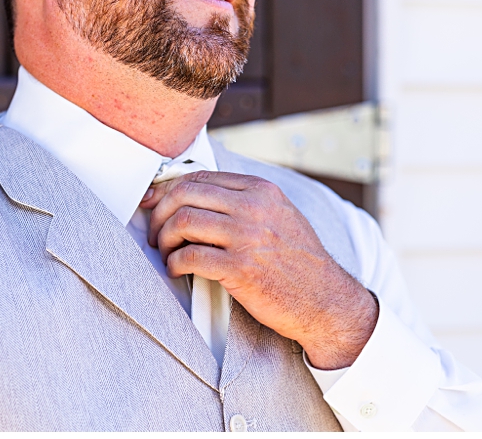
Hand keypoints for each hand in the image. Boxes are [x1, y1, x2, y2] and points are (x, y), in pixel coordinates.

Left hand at [143, 171, 378, 369]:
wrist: (328, 303)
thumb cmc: (299, 262)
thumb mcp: (278, 215)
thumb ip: (242, 200)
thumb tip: (192, 194)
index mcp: (260, 190)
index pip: (199, 177)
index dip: (168, 190)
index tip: (153, 202)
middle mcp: (253, 207)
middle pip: (184, 194)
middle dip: (159, 212)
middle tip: (154, 231)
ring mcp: (247, 237)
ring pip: (183, 221)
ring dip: (163, 238)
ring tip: (165, 252)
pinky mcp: (241, 268)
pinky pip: (191, 257)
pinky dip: (175, 263)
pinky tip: (176, 270)